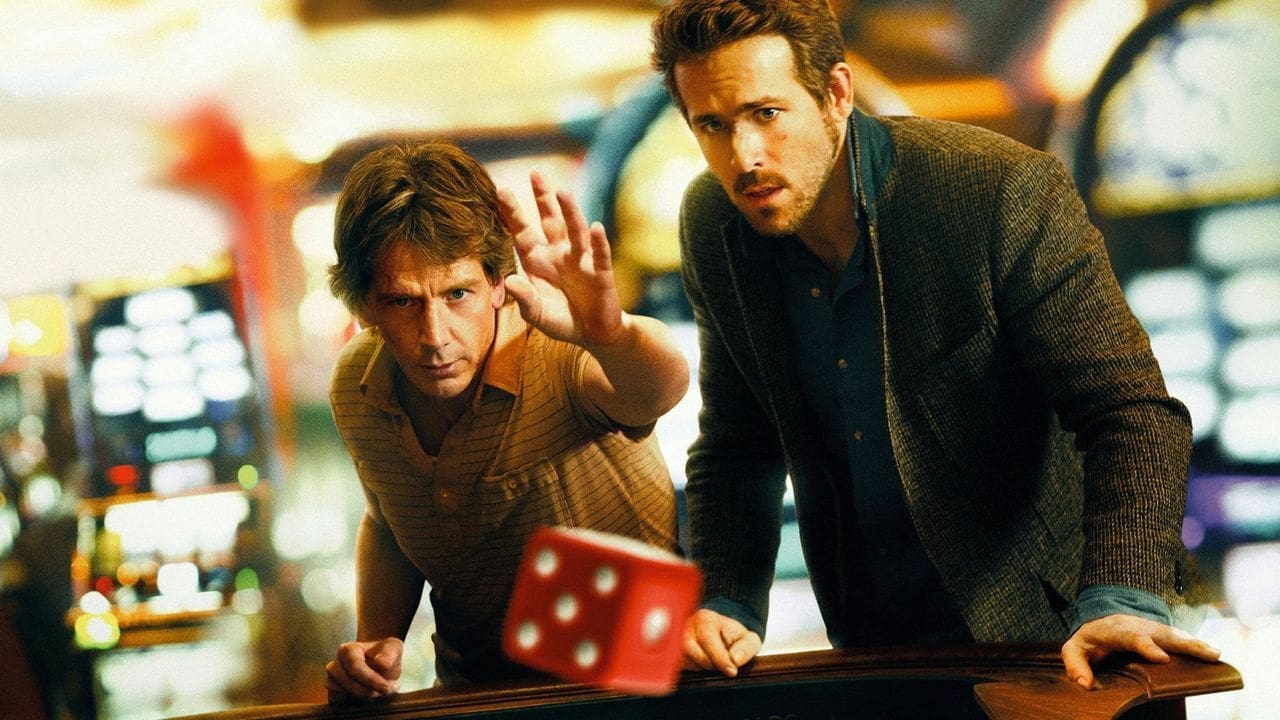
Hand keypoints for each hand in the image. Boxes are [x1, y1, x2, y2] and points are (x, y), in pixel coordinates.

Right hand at [325, 637, 403, 702]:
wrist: (380, 664)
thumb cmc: (385, 654)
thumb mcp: (394, 647)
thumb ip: (390, 652)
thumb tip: (382, 663)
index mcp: (347, 650)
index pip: (355, 667)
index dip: (371, 680)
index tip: (386, 687)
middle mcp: (335, 665)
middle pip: (349, 684)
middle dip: (370, 690)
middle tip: (387, 689)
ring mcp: (332, 680)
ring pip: (344, 695)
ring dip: (365, 697)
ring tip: (380, 690)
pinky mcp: (333, 694)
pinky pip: (341, 703)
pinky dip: (357, 703)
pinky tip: (370, 695)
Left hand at [496, 170, 623, 348]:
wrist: (594, 334)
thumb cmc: (562, 320)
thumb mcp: (537, 315)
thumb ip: (524, 299)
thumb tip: (509, 281)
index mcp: (538, 261)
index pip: (522, 233)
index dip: (512, 214)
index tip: (500, 192)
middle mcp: (559, 254)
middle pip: (550, 221)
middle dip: (543, 198)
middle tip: (535, 172)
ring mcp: (581, 261)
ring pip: (575, 231)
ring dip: (570, 212)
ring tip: (562, 192)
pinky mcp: (601, 273)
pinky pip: (599, 256)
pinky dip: (599, 243)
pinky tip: (596, 228)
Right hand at [682, 608, 762, 677]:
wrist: (721, 634)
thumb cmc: (733, 637)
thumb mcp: (748, 639)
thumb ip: (746, 647)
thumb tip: (735, 659)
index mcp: (704, 618)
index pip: (707, 639)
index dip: (719, 658)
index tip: (732, 671)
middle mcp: (686, 626)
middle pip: (691, 650)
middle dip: (710, 663)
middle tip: (724, 666)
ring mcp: (676, 639)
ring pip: (684, 659)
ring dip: (700, 667)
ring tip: (713, 662)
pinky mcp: (673, 651)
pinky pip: (679, 665)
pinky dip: (692, 669)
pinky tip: (702, 664)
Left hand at [1061, 614, 1219, 689]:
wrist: (1102, 617)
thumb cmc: (1089, 638)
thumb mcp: (1074, 649)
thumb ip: (1075, 664)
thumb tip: (1085, 684)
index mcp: (1115, 630)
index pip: (1132, 638)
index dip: (1147, 647)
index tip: (1162, 659)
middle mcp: (1138, 627)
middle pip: (1163, 634)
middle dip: (1184, 644)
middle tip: (1206, 653)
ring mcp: (1153, 629)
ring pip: (1176, 635)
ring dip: (1196, 644)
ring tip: (1215, 654)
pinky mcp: (1163, 633)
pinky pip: (1181, 639)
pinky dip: (1197, 645)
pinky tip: (1213, 653)